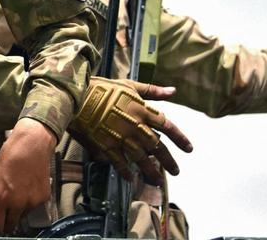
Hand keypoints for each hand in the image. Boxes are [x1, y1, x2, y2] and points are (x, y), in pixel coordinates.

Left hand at [0, 117, 56, 234]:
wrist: (32, 144)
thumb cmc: (9, 155)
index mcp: (0, 198)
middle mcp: (17, 204)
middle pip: (11, 226)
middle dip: (6, 223)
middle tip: (4, 214)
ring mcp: (32, 202)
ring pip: (22, 216)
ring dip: (18, 211)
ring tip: (18, 193)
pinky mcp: (43, 198)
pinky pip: (33, 207)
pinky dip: (29, 202)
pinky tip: (28, 187)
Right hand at [69, 78, 192, 185]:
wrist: (77, 96)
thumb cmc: (102, 88)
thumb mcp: (129, 85)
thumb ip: (152, 91)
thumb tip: (173, 91)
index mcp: (142, 110)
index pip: (167, 126)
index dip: (180, 138)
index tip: (189, 149)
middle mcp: (135, 126)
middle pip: (158, 147)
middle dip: (169, 161)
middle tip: (176, 171)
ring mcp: (121, 137)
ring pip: (141, 159)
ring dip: (151, 171)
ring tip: (157, 181)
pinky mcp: (106, 145)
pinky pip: (120, 162)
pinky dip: (126, 171)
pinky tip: (130, 178)